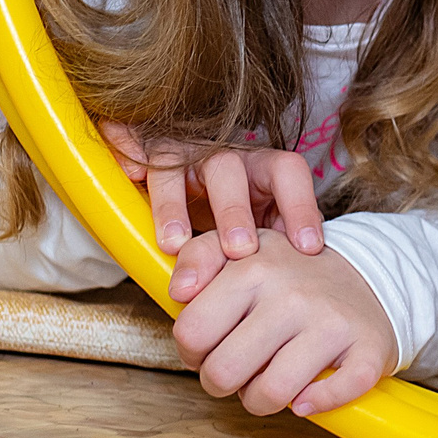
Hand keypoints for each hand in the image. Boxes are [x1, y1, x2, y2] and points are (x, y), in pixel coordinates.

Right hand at [102, 120, 323, 260]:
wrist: (194, 192)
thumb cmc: (238, 220)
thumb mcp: (263, 232)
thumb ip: (279, 250)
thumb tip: (299, 290)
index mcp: (262, 169)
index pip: (289, 172)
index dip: (300, 206)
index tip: (308, 248)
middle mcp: (227, 157)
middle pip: (231, 169)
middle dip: (234, 212)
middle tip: (239, 252)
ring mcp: (186, 154)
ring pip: (180, 164)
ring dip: (175, 205)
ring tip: (175, 245)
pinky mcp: (150, 155)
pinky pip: (137, 147)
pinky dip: (130, 152)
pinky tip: (129, 171)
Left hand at [168, 231, 396, 416]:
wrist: (370, 276)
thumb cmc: (292, 273)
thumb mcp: (244, 249)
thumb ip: (198, 258)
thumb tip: (178, 292)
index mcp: (255, 267)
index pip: (191, 333)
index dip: (192, 352)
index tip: (211, 346)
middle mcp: (293, 294)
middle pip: (223, 373)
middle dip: (221, 382)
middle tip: (238, 368)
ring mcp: (332, 324)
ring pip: (270, 394)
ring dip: (260, 399)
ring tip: (268, 379)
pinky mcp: (367, 350)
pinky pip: (329, 398)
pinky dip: (313, 405)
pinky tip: (307, 394)